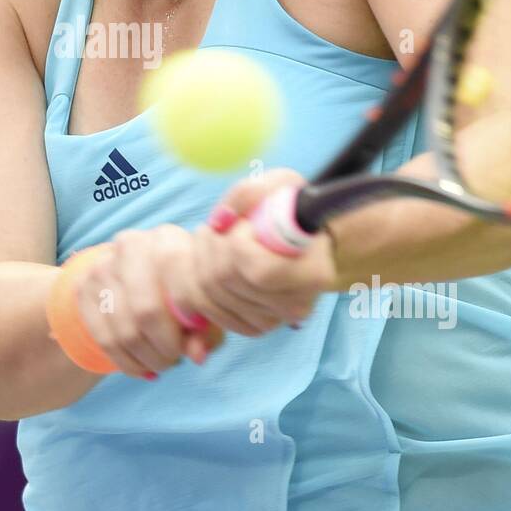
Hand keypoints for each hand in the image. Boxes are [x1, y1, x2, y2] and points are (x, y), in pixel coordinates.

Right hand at [70, 224, 222, 379]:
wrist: (136, 277)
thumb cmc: (181, 293)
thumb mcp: (202, 306)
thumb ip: (206, 330)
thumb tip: (198, 356)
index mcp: (167, 239)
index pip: (180, 281)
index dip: (192, 318)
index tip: (198, 336)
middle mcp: (131, 245)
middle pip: (146, 311)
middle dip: (165, 348)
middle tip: (175, 359)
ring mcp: (102, 266)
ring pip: (124, 331)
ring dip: (147, 359)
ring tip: (161, 364)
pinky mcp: (82, 288)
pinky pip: (103, 339)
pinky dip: (127, 364)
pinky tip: (142, 368)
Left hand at [185, 169, 337, 335]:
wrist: (297, 235)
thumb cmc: (289, 207)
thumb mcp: (279, 183)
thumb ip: (250, 193)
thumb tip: (220, 221)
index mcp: (314, 273)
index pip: (258, 270)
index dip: (238, 241)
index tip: (244, 223)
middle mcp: (297, 306)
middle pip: (227, 281)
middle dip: (211, 246)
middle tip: (214, 227)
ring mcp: (274, 321)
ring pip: (211, 295)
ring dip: (200, 259)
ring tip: (212, 238)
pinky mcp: (252, 327)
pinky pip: (207, 309)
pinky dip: (197, 281)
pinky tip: (209, 260)